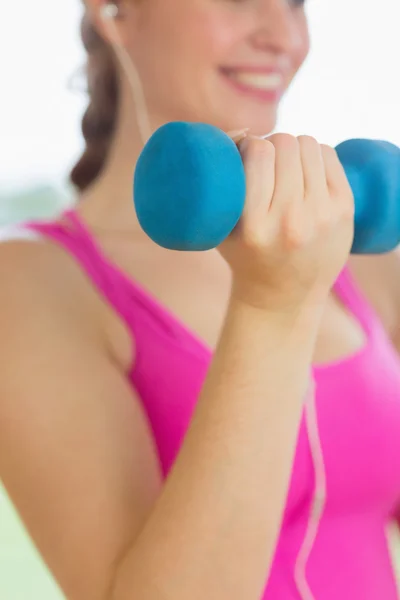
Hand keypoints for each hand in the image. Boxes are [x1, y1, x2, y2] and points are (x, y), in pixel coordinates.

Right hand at [220, 133, 354, 313]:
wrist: (284, 297)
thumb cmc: (246, 257)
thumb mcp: (221, 230)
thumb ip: (222, 187)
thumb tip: (240, 132)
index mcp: (254, 226)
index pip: (258, 153)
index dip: (250, 144)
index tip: (246, 155)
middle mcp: (291, 220)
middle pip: (285, 144)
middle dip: (272, 144)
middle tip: (267, 161)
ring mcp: (321, 215)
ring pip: (309, 145)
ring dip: (294, 148)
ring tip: (286, 165)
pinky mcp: (343, 210)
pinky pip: (330, 156)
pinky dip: (316, 155)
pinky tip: (306, 169)